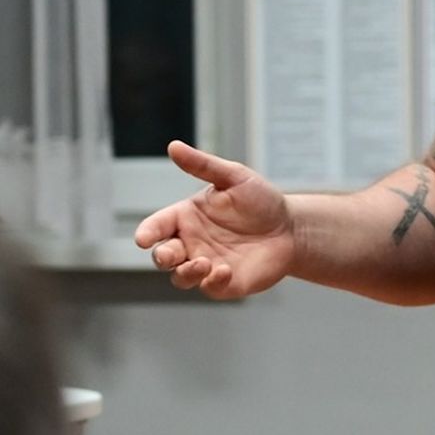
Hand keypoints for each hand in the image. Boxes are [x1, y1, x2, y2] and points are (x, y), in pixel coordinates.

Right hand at [133, 140, 296, 299]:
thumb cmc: (260, 200)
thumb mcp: (233, 177)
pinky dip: (212, 282)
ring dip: (185, 273)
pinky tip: (223, 270)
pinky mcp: (225, 283)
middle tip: (170, 253)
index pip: (157, 226)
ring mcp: (206, 265)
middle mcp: (191, 243)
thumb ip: (203, 165)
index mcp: (186, 217)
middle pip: (163, 256)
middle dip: (162, 256)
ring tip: (203, 262)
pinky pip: (209, 288)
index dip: (147, 232)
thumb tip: (174, 146)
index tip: (143, 239)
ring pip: (181, 277)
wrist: (291, 227)